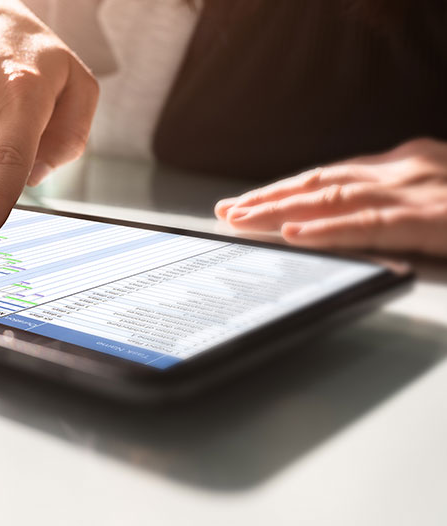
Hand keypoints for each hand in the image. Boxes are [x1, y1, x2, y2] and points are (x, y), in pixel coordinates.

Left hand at [215, 138, 446, 256]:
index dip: (285, 189)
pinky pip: (368, 225)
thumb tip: (361, 215)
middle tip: (228, 210)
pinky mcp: (432, 219)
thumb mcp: (441, 195)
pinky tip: (293, 234)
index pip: (331, 176)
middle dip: (269, 198)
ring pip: (332, 199)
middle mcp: (404, 170)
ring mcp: (415, 193)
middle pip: (321, 183)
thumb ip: (400, 201)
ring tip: (242, 220)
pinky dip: (326, 230)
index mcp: (406, 164)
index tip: (248, 201)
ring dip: (281, 210)